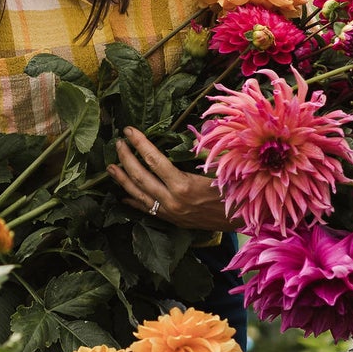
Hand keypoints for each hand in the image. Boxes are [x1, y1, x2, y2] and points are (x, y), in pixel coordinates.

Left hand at [108, 126, 226, 231]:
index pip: (153, 159)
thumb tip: (190, 135)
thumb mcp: (220, 167)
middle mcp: (172, 200)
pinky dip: (133, 202)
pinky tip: (122, 195)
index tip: (128, 131)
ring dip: (122, 180)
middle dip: (126, 158)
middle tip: (117, 144)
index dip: (139, 143)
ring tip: (110, 167)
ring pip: (138, 195)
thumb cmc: (236, 190)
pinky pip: (147, 210)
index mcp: (183, 185)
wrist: (243, 221)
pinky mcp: (172, 220)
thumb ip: (203, 150)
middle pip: (140, 176)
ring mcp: (170, 212)